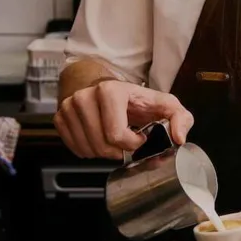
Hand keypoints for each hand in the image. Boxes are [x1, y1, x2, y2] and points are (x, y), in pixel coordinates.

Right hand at [54, 79, 193, 159]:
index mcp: (110, 91)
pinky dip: (89, 151)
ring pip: (88, 150)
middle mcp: (85, 96)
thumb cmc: (135, 99)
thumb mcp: (164, 104)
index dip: (132, 144)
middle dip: (118, 151)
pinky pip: (75, 149)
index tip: (140, 136)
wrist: (106, 88)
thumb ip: (180, 118)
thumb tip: (178, 137)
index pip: (116, 134)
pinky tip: (99, 139)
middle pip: (101, 146)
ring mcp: (70, 107)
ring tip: (113, 138)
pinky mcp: (60, 117)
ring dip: (104, 152)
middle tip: (126, 141)